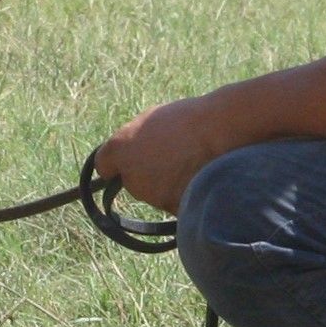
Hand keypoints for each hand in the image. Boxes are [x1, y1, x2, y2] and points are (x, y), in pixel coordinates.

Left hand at [94, 97, 225, 213]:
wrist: (221, 129)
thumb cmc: (188, 118)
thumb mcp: (151, 121)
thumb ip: (135, 141)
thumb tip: (130, 153)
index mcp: (119, 149)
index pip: (104, 167)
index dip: (116, 167)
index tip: (127, 166)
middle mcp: (131, 176)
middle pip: (134, 183)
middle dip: (147, 176)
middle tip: (172, 160)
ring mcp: (153, 196)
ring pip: (157, 196)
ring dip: (168, 187)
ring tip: (192, 165)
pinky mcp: (175, 208)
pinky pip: (178, 205)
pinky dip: (187, 197)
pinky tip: (200, 180)